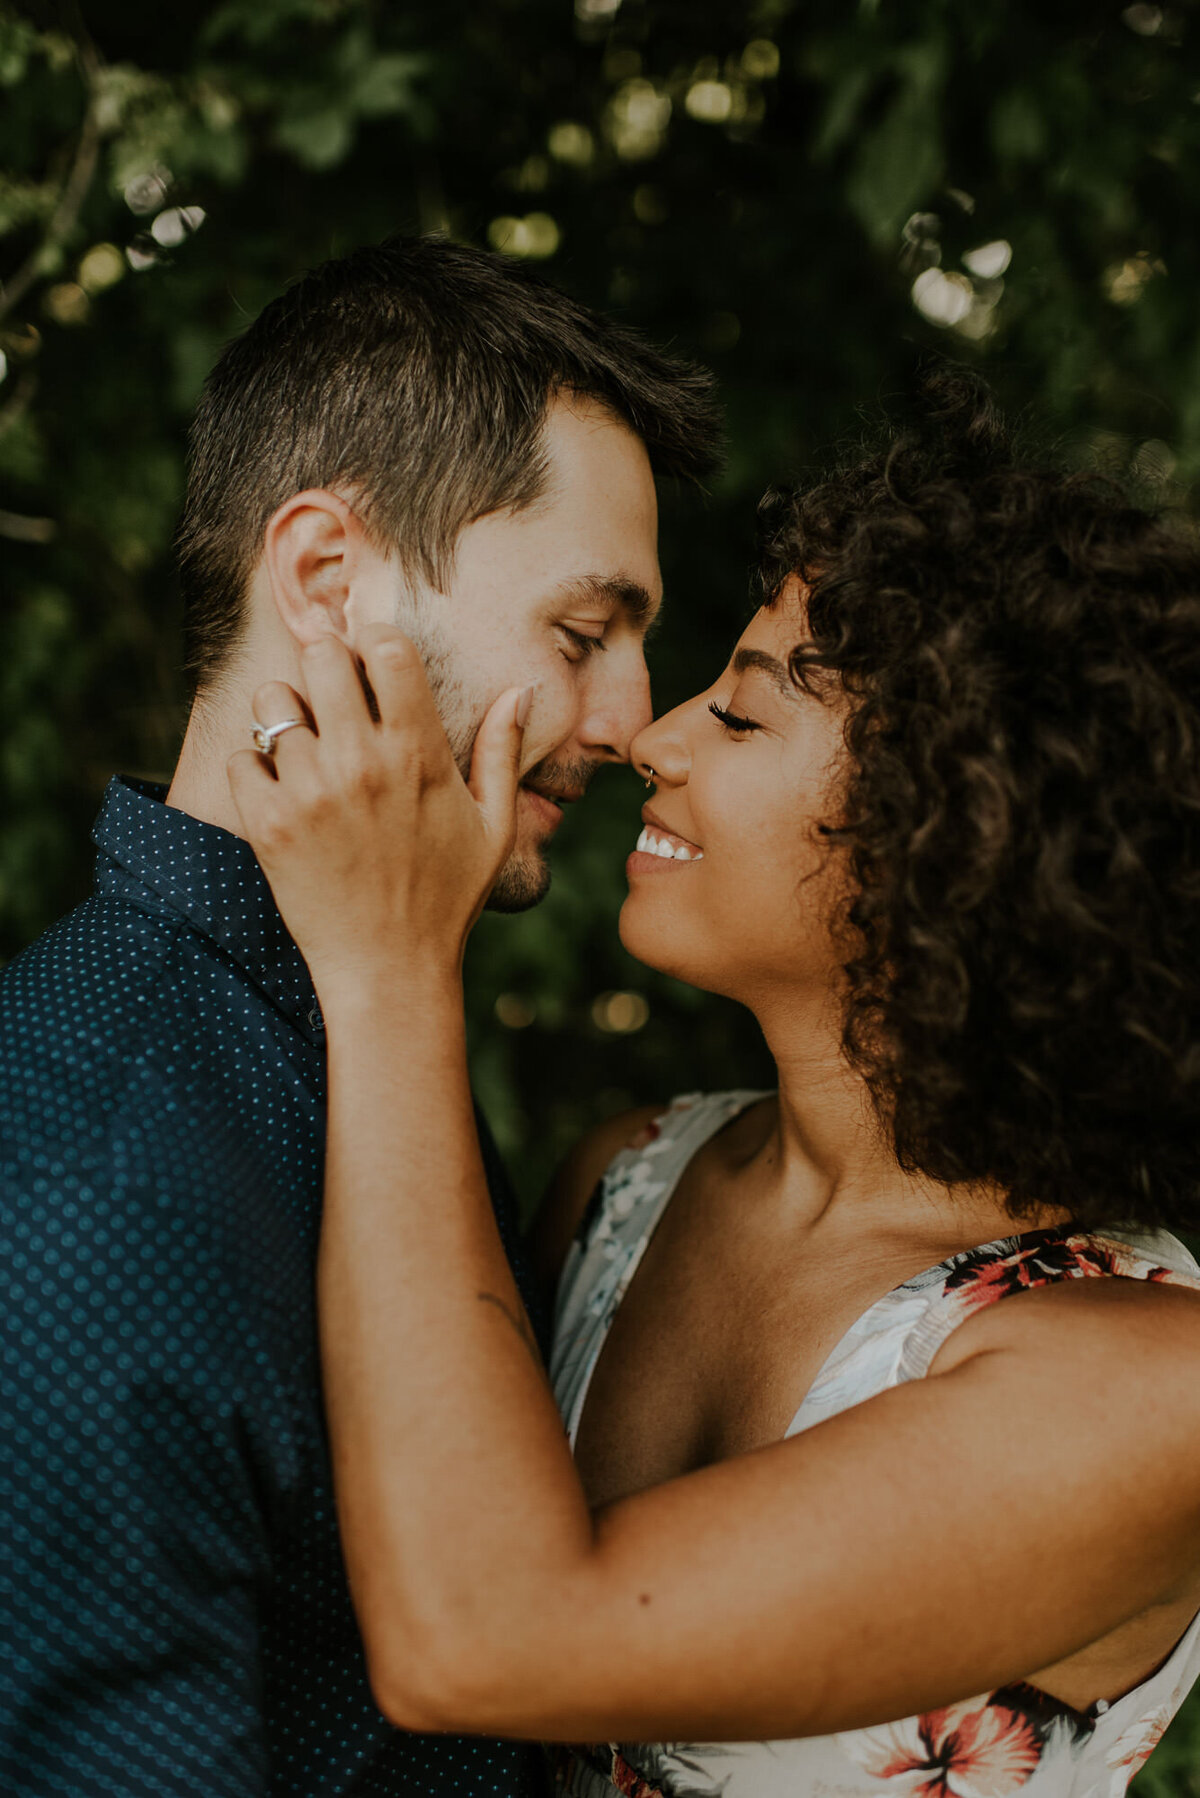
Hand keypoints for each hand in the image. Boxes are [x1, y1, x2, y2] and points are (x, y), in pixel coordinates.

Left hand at [228, 625, 529, 999]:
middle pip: (320, 654)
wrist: (391, 970)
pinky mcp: (268, 824)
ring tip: (300, 748)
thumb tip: (517, 690)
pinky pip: (240, 757)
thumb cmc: (447, 898)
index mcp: (419, 753)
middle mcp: (362, 762)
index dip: (374, 645)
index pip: (386, 648)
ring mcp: (311, 791)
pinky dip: (253, 769)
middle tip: (329, 699)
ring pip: (271, 700)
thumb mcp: (493, 826)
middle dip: (323, 667)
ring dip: (282, 716)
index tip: (371, 667)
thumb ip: (502, 752)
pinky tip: (279, 794)